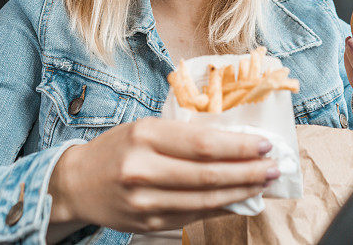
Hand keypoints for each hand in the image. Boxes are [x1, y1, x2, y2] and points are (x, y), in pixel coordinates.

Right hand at [46, 117, 277, 237]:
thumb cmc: (119, 148)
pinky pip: (193, 216)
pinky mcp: (147, 223)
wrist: (77, 183)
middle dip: (248, 171)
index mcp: (145, 136)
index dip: (239, 146)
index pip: (203, 144)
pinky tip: (238, 199)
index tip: (265, 144)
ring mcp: (144, 201)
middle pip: (208, 174)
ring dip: (240, 192)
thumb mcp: (147, 128)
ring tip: (263, 183)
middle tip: (274, 167)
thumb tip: (236, 144)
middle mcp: (142, 169)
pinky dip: (220, 207)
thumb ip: (186, 136)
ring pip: (204, 200)